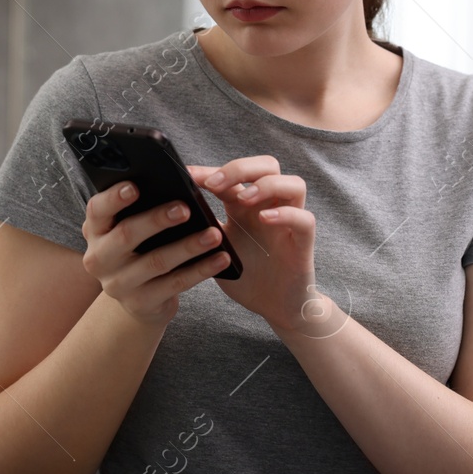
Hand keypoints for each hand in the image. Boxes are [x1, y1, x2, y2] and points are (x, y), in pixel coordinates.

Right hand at [80, 178, 230, 326]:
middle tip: (185, 208)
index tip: (135, 186)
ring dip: (188, 246)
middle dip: (157, 220)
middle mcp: (99, 258)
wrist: (139, 299)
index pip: (97, 210)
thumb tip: (170, 183)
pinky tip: (221, 258)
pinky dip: (201, 270)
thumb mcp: (128, 229)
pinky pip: (175, 284)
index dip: (114, 198)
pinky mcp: (141, 303)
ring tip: (214, 234)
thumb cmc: (138, 249)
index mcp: (95, 231)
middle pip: (126, 234)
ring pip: (156, 262)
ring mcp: (118, 284)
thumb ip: (138, 208)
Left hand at [186, 157, 341, 336]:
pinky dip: (285, 214)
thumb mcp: (214, 251)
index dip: (210, 171)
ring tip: (242, 199)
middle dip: (240, 168)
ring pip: (293, 183)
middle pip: (267, 166)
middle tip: (214, 184)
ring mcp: (289, 222)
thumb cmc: (246, 276)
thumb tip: (168, 214)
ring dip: (266, 185)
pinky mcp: (303, 242)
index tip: (187, 176)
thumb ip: (200, 230)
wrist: (274, 307)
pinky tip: (265, 219)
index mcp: (245, 206)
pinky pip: (304, 218)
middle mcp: (269, 207)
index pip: (232, 175)